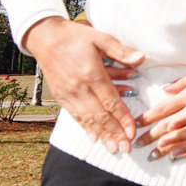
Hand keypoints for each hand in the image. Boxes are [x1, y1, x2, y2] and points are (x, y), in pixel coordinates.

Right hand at [23, 16, 144, 152]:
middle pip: (99, 116)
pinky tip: (93, 138)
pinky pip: (74, 116)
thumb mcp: (100, 38)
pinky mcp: (60, 96)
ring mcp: (68, 94)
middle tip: (126, 148)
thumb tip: (141, 58)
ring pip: (87, 119)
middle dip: (114, 134)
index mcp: (91, 74)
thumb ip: (121, 51)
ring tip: (112, 149)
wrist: (45, 37)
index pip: (111, 102)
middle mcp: (79, 87)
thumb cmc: (75, 36)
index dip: (122, 119)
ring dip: (101, 135)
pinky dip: (84, 128)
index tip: (132, 132)